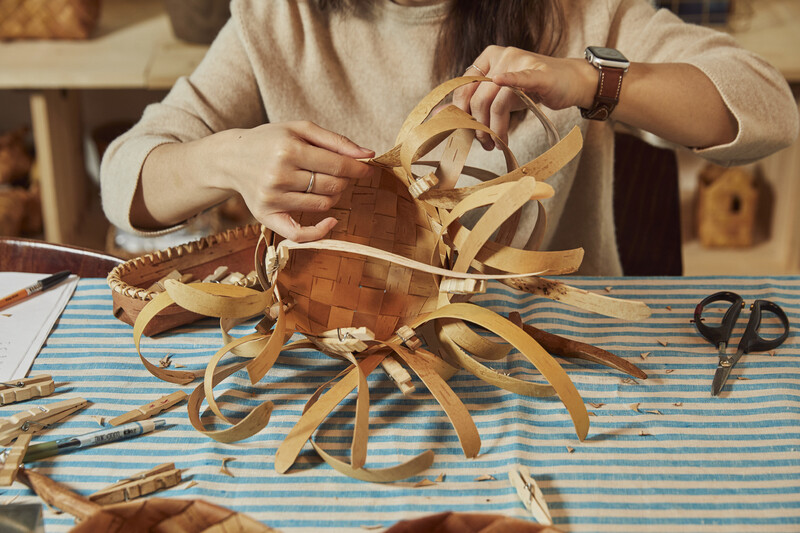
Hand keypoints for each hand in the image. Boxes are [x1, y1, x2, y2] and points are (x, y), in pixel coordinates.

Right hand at [213, 121, 378, 241]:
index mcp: (289, 150)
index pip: (337, 165)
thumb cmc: (271, 141)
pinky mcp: (265, 216)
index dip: (358, 169)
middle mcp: (278, 175)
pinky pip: (300, 233)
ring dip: (333, 196)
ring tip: (324, 184)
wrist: (232, 157)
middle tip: (340, 173)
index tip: (368, 169)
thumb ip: (336, 141)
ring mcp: (271, 198)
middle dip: (345, 179)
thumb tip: (368, 154)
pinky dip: (321, 231)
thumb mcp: (300, 129)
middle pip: (332, 186)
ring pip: (323, 205)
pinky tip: (332, 221)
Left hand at [452, 46, 593, 149]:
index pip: (464, 88)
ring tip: (497, 143)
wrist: (569, 81)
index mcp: (487, 58)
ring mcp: (520, 61)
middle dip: (479, 127)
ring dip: (495, 129)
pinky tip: (502, 92)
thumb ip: (470, 103)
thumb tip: (437, 115)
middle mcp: (501, 55)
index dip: (462, 114)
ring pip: (497, 102)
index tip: (467, 132)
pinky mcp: (538, 73)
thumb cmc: (530, 89)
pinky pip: (520, 80)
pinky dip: (509, 84)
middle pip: (478, 98)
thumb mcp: (497, 95)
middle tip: (486, 144)